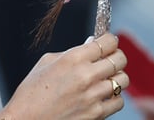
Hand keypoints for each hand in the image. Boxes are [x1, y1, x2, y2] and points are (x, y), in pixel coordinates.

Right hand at [0, 33, 128, 119]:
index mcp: (73, 59)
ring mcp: (93, 96)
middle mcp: (86, 75)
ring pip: (122, 80)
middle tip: (109, 59)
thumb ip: (71, 53)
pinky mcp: (96, 114)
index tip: (109, 43)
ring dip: (116, 77)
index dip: (110, 40)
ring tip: (105, 79)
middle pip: (120, 58)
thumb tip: (91, 45)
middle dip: (116, 56)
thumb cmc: (31, 93)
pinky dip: (113, 98)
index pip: (108, 42)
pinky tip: (102, 96)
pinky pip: (118, 101)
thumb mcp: (46, 63)